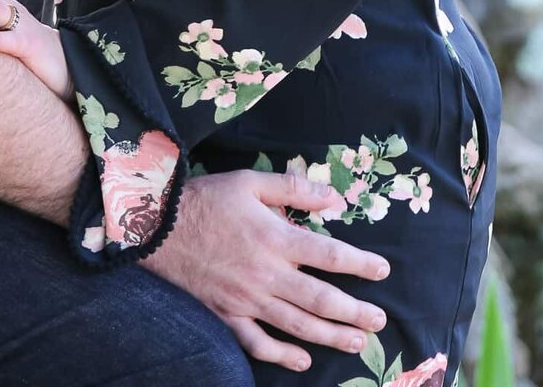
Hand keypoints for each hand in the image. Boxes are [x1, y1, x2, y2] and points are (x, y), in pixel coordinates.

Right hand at [142, 167, 390, 373]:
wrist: (160, 226)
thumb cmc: (208, 198)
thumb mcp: (252, 181)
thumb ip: (295, 188)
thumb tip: (334, 198)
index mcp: (276, 237)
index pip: (330, 254)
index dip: (360, 264)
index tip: (382, 270)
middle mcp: (267, 274)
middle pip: (321, 299)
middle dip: (355, 312)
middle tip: (379, 321)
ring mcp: (247, 299)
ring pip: (297, 326)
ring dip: (331, 337)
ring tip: (357, 344)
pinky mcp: (227, 315)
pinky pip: (258, 343)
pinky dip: (282, 355)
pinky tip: (302, 361)